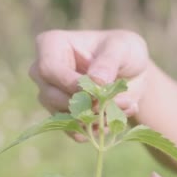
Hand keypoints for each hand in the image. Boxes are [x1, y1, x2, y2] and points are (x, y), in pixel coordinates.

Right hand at [29, 30, 149, 138]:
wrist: (132, 72)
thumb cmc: (123, 50)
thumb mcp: (122, 48)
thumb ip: (108, 62)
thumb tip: (95, 80)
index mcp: (51, 45)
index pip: (48, 69)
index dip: (70, 83)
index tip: (98, 88)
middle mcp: (43, 73)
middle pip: (52, 96)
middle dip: (88, 103)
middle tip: (122, 100)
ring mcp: (51, 97)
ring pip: (64, 116)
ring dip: (97, 117)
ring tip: (126, 105)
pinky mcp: (64, 118)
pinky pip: (74, 131)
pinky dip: (98, 128)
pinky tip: (119, 117)